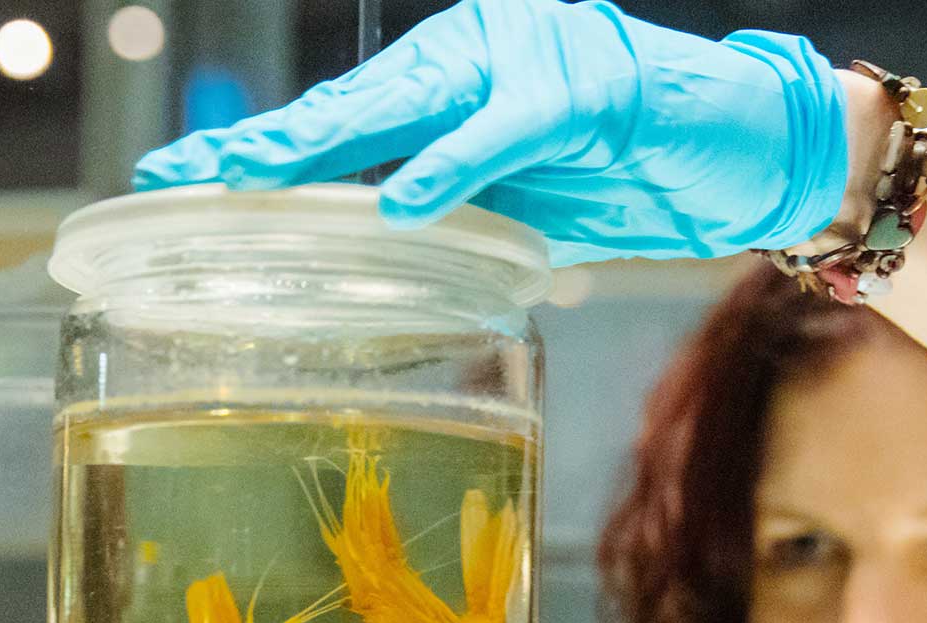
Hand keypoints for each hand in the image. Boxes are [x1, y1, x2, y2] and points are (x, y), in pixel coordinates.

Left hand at [130, 0, 852, 265]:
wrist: (750, 150)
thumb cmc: (632, 173)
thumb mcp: (519, 210)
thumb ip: (449, 221)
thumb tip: (367, 261)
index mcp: (453, 84)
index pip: (342, 123)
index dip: (261, 154)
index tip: (176, 184)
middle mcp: (477, 56)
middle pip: (353, 107)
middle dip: (264, 147)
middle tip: (182, 178)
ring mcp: (532, 62)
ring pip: (411, 103)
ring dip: (327, 143)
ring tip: (254, 177)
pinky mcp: (589, 92)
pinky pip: (509, 131)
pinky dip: (457, 166)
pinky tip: (403, 200)